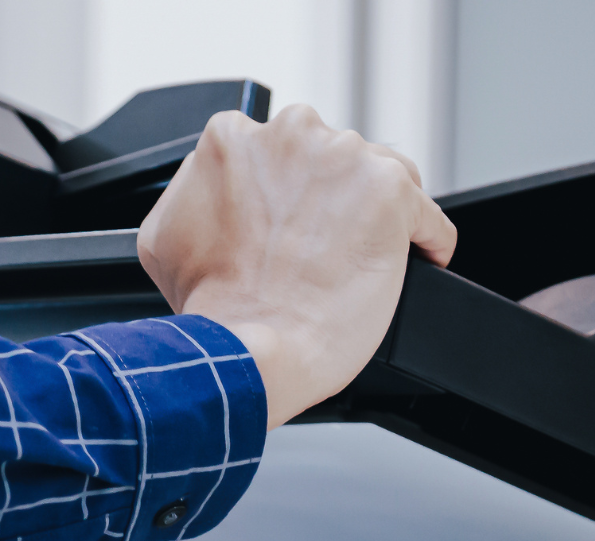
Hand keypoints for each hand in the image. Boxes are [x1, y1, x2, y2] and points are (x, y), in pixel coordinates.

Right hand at [137, 104, 456, 428]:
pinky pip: (428, 218)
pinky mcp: (392, 194)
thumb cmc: (213, 307)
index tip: (293, 225)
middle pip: (334, 156)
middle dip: (334, 198)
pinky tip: (413, 266)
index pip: (283, 150)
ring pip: (383, 177)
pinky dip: (426, 243)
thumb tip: (215, 197)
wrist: (247, 351)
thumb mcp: (166, 237)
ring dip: (375, 216)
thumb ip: (194, 196)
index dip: (291, 192)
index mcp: (235, 138)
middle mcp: (293, 134)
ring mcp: (347, 159)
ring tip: (361, 262)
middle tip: (322, 250)